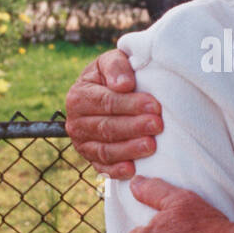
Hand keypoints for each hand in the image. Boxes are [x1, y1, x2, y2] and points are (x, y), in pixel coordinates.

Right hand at [64, 49, 163, 178]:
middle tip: (158, 125)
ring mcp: (82, 143)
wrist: (107, 92)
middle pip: (106, 127)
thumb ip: (116, 66)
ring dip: (129, 149)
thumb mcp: (111, 61)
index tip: (154, 105)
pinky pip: (102, 168)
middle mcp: (75, 122)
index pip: (106, 102)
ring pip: (105, 150)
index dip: (130, 104)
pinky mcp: (91, 159)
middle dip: (134, 127)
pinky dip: (116, 171)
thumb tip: (124, 85)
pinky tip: (132, 169)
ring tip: (151, 146)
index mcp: (79, 96)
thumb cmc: (114, 75)